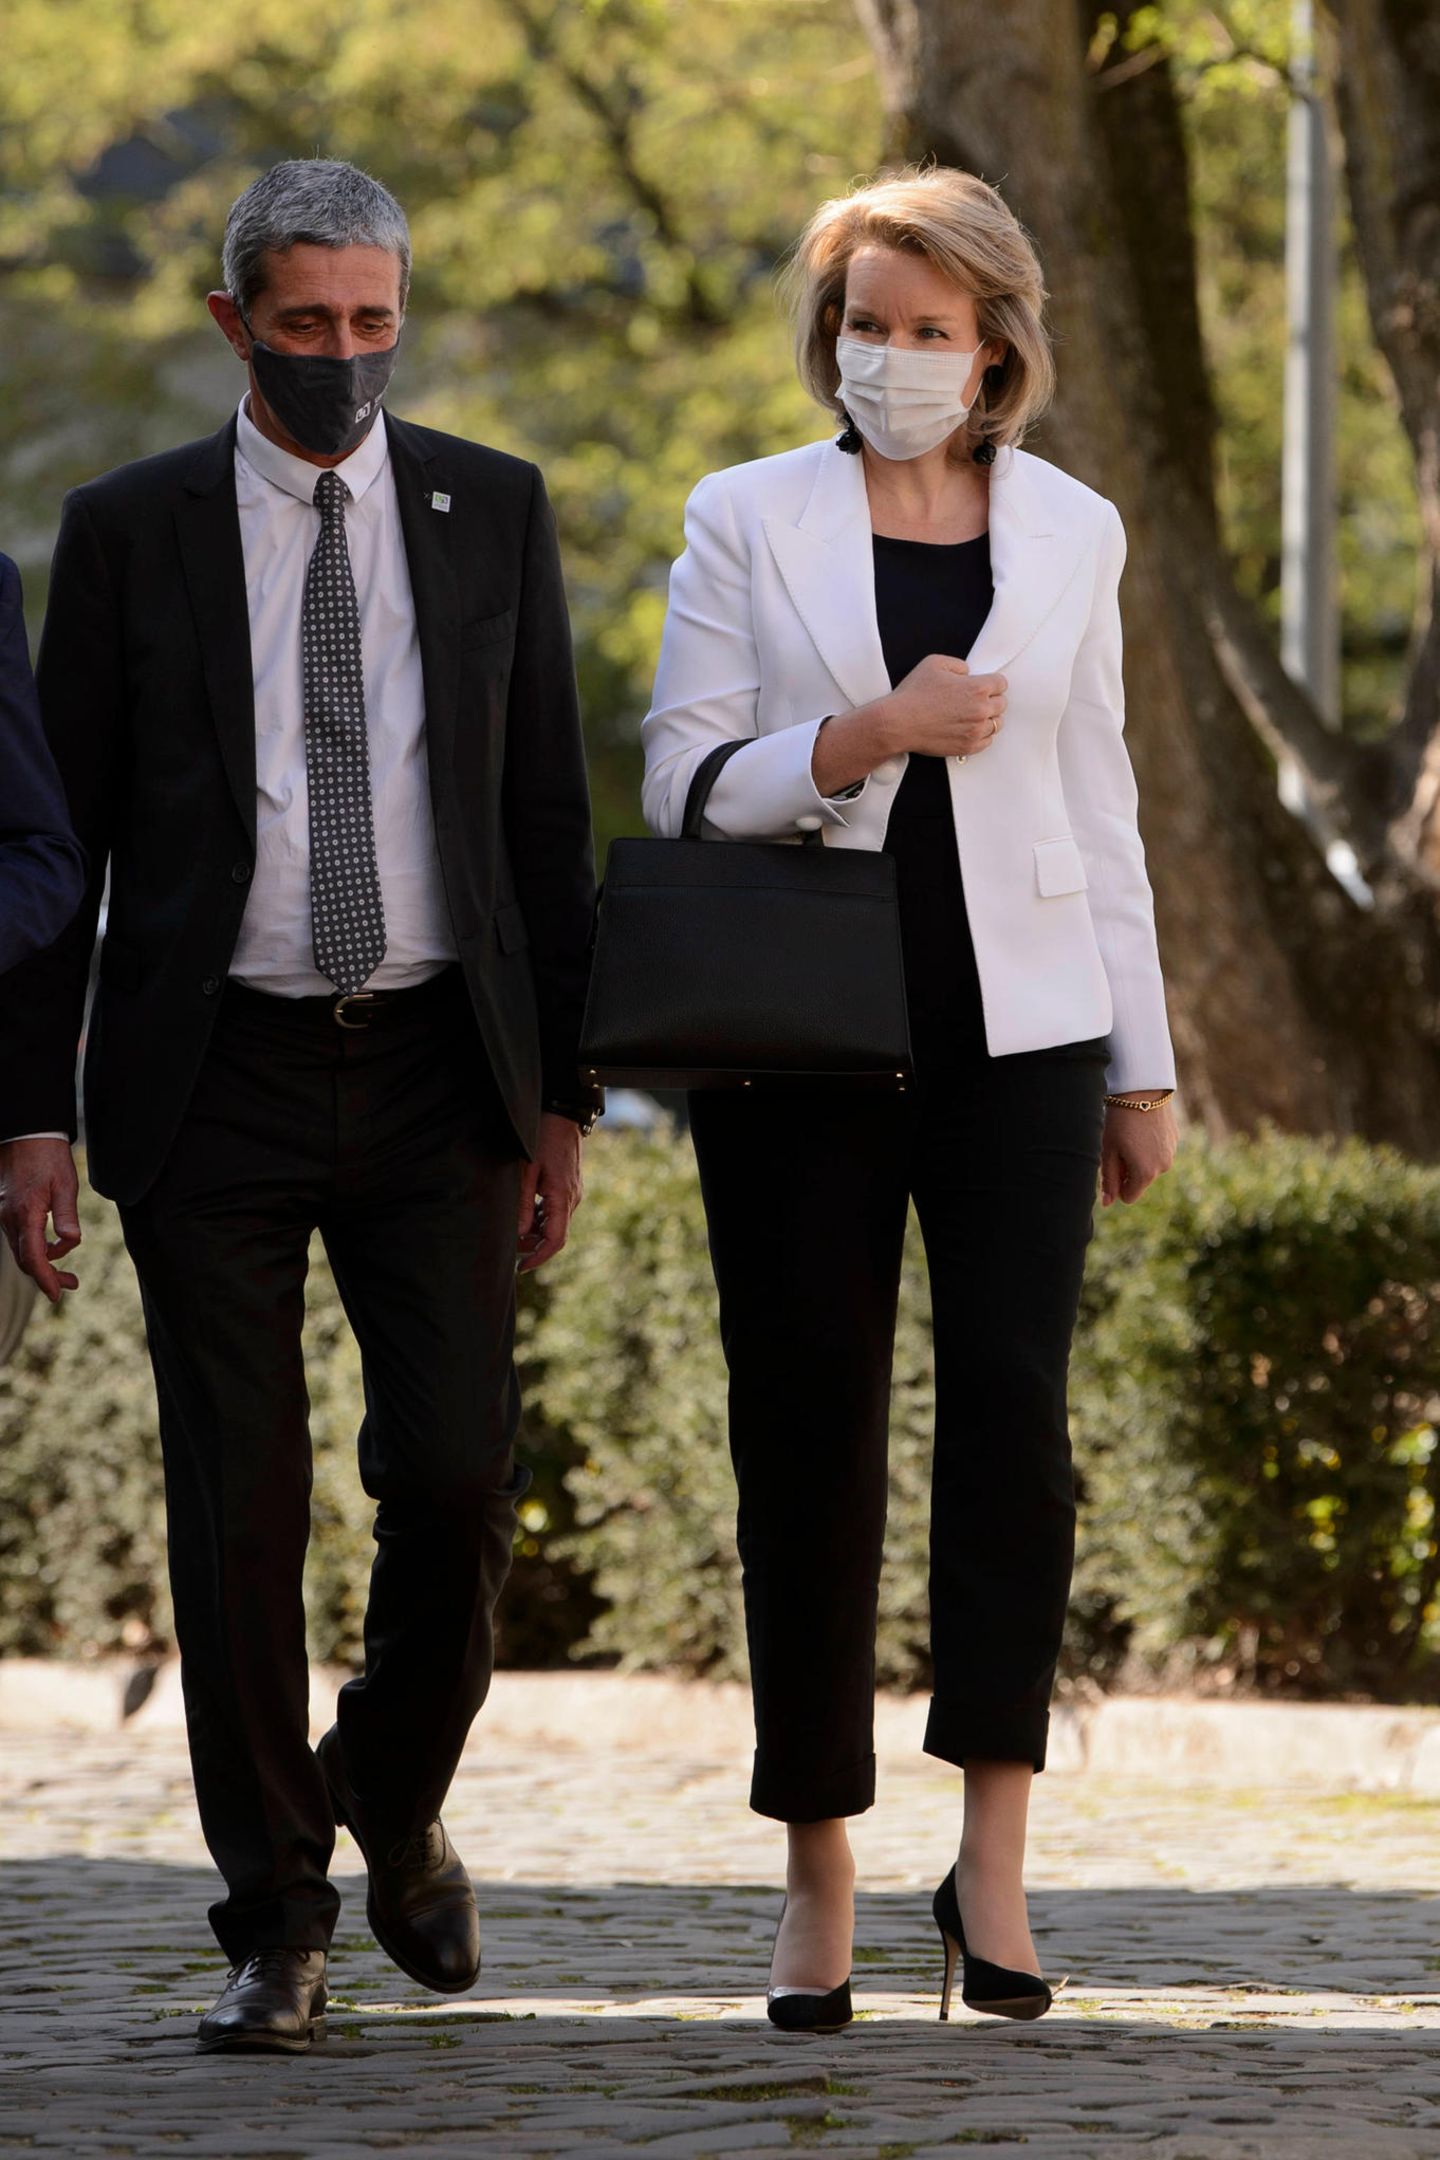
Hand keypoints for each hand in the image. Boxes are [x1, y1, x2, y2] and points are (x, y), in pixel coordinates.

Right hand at [0, 1137, 81, 1300]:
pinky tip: (52, 1248)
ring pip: (21, 1250)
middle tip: (71, 1285)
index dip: (45, 1279)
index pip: (33, 1258)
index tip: (57, 1294)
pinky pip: (19, 1237)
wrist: (26, 1133)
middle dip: (46, 1277)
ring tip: (66, 1274)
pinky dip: (35, 1249)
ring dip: (42, 1264)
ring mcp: (6, 1214)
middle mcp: (10, 1218)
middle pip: (25, 1260)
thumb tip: (71, 1243)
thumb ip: (67, 1216)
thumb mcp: (65, 1184)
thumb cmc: (48, 1156)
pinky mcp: (8, 1208)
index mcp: (25, 1215)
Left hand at [516, 1112, 584, 1273]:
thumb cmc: (543, 1138)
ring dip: (535, 1230)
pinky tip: (525, 1209)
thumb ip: (523, 1203)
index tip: (522, 1267)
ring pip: (554, 1224)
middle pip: (554, 1235)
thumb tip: (519, 1233)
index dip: (539, 1258)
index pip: (556, 1241)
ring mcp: (573, 1194)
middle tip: (509, 1241)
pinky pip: (556, 1212)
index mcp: (563, 1198)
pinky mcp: (569, 1188)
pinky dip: (540, 1217)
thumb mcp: (527, 1170)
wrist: (563, 1115)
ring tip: (514, 1223)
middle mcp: (572, 1200)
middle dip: (533, 1244)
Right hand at [884, 653, 1007, 758]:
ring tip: (972, 716)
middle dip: (991, 700)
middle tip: (975, 700)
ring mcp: (975, 731)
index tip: (985, 685)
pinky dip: (981, 735)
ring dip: (988, 718)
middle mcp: (980, 710)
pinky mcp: (967, 747)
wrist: (898, 723)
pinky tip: (968, 729)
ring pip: (996, 724)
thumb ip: (958, 665)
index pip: (1001, 683)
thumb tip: (968, 673)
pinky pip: (987, 741)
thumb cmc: (913, 694)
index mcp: (977, 688)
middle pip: (1001, 704)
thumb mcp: (934, 663)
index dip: (992, 682)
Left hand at [1100, 1102, 1177, 1207]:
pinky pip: (1158, 1153)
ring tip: (1130, 1136)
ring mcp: (1171, 1154)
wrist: (1143, 1091)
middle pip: (1139, 1182)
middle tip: (1118, 1147)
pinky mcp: (1175, 1141)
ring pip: (1150, 1167)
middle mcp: (1163, 1168)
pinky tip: (1142, 1129)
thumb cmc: (1120, 1122)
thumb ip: (1108, 1180)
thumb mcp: (1108, 1152)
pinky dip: (1149, 1148)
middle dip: (1128, 1171)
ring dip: (1139, 1159)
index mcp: (1145, 1174)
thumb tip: (1107, 1203)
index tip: (1112, 1165)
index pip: (1128, 1197)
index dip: (1116, 1185)